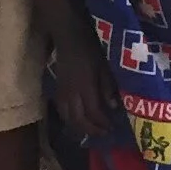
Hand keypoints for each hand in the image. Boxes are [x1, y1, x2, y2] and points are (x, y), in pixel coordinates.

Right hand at [53, 25, 117, 140]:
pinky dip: (69, 120)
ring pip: (67, 118)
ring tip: (91, 131)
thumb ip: (107, 87)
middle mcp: (71, 93)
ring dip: (79, 128)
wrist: (68, 35)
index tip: (112, 128)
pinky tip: (77, 121)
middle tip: (103, 134)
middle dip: (91, 130)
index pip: (93, 112)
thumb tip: (113, 107)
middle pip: (79, 120)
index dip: (102, 123)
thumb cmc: (89, 47)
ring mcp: (62, 92)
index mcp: (85, 86)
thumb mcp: (104, 65)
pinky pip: (61, 111)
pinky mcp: (57, 89)